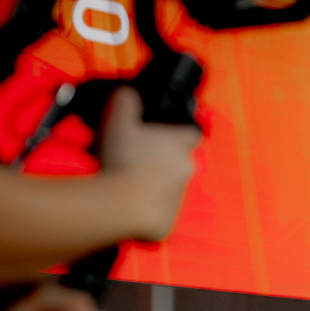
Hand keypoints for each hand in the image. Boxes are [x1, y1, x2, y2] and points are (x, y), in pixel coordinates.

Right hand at [97, 87, 200, 241]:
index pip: (191, 132)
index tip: (159, 133)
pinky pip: (159, 209)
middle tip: (129, 159)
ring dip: (150, 183)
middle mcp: (187, 168)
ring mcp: (180, 195)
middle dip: (156, 160)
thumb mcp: (119, 122)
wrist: (122, 205)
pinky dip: (144, 207)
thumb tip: (127, 91)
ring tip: (122, 181)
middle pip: (176, 160)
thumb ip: (125, 101)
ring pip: (168, 185)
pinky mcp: (170, 219)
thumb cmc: (123, 160)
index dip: (177, 131)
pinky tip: (124, 202)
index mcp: (180, 144)